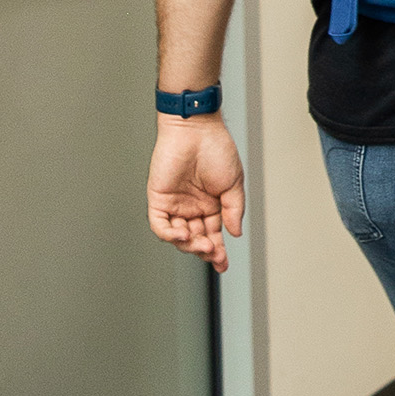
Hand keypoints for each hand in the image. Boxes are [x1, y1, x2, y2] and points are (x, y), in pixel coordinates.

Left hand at [147, 115, 244, 272]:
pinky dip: (169, 234)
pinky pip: (160, 224)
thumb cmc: (217, 149)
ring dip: (190, 244)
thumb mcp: (233, 184)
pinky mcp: (159, 199)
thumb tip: (235, 233)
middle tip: (215, 255)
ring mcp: (175, 205)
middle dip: (205, 250)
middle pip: (195, 238)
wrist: (197, 130)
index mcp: (211, 204)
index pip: (213, 234)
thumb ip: (233, 210)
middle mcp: (192, 207)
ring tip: (203, 245)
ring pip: (178, 236)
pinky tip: (183, 236)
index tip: (222, 264)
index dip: (217, 251)